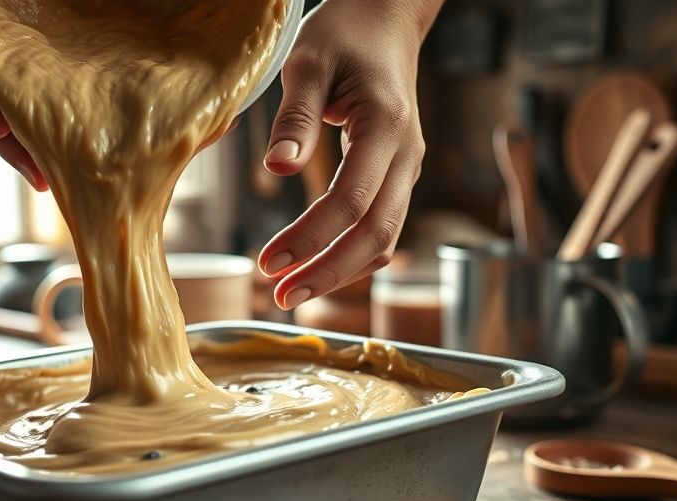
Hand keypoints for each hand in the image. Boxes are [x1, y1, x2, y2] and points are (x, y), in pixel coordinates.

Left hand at [257, 0, 441, 308]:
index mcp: (387, 126)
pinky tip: (315, 268)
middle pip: (376, 234)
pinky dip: (351, 255)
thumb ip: (294, 117)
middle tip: (280, 296)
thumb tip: (276, 168)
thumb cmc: (345, 35)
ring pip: (384, 239)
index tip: (268, 263)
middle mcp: (407, 154)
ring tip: (291, 291)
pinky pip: (382, 228)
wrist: (386, 20)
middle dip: (328, 272)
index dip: (310, 238)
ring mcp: (408, 168)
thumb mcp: (309, 62)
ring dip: (339, 271)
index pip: (352, 200)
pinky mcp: (398, 176)